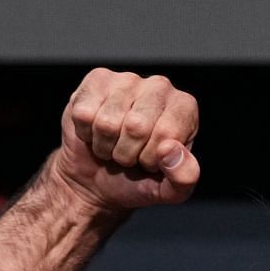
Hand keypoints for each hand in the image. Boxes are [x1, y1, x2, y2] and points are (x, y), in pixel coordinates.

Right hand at [50, 68, 200, 211]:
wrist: (98, 180)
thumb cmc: (138, 181)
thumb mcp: (169, 191)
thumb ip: (183, 177)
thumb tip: (171, 149)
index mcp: (185, 108)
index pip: (165, 134)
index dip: (150, 158)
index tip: (150, 161)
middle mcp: (161, 87)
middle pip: (136, 126)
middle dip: (127, 153)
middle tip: (130, 155)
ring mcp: (128, 79)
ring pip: (107, 122)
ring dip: (106, 145)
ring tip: (113, 144)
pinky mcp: (97, 79)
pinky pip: (84, 114)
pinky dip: (86, 133)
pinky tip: (95, 131)